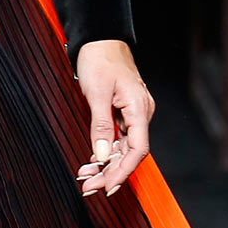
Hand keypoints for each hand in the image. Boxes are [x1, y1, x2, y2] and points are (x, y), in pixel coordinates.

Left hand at [73, 40, 154, 198]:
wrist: (100, 40)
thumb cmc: (100, 60)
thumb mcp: (96, 93)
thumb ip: (101, 126)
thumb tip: (103, 155)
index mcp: (139, 108)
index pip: (138, 150)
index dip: (123, 171)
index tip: (108, 187)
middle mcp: (141, 113)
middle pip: (130, 153)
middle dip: (110, 173)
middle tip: (89, 187)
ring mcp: (134, 113)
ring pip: (123, 148)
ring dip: (106, 165)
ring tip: (86, 178)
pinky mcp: (125, 113)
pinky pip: (119, 138)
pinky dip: (106, 152)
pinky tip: (92, 162)